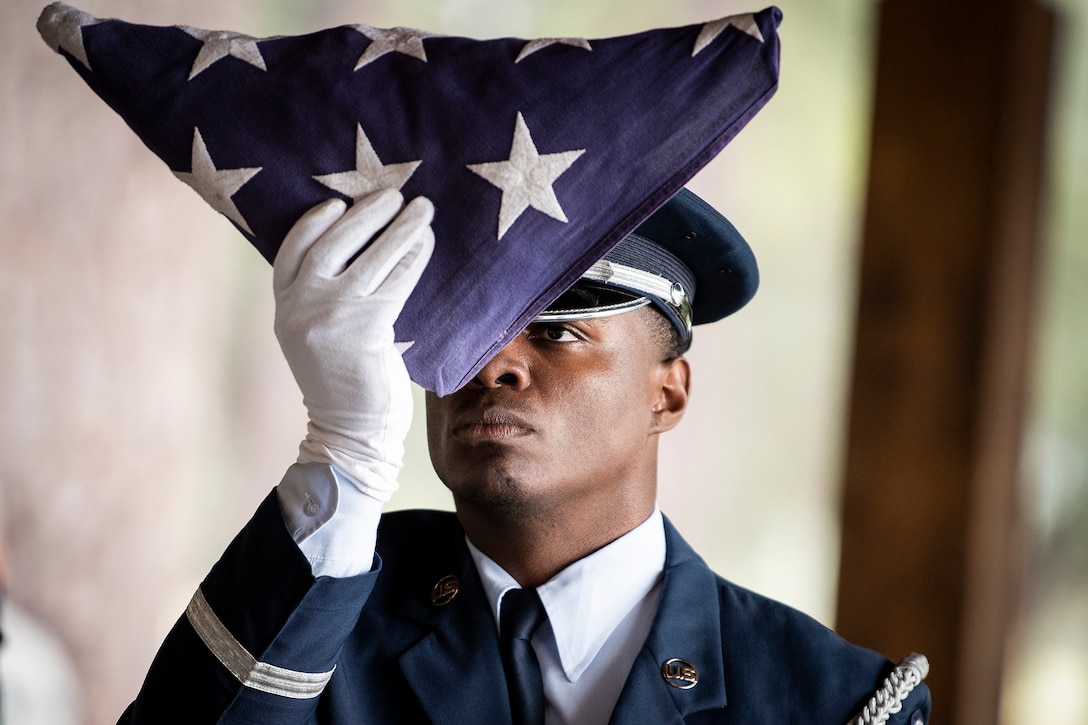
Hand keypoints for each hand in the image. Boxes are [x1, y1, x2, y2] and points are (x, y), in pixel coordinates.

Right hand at [273, 190, 433, 500]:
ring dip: (400, 229)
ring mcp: (330, 317)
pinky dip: (413, 259)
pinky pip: (395, 281)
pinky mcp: (365, 328)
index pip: (293, 249)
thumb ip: (320, 296)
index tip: (339, 202)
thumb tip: (357, 245)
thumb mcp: (315, 334)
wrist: (350, 432)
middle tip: (394, 194)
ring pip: (370, 257)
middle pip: (332, 243)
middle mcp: (300, 307)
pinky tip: (426, 245)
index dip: (315, 221)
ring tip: (423, 209)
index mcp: (283, 307)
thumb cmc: (342, 381)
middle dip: (366, 214)